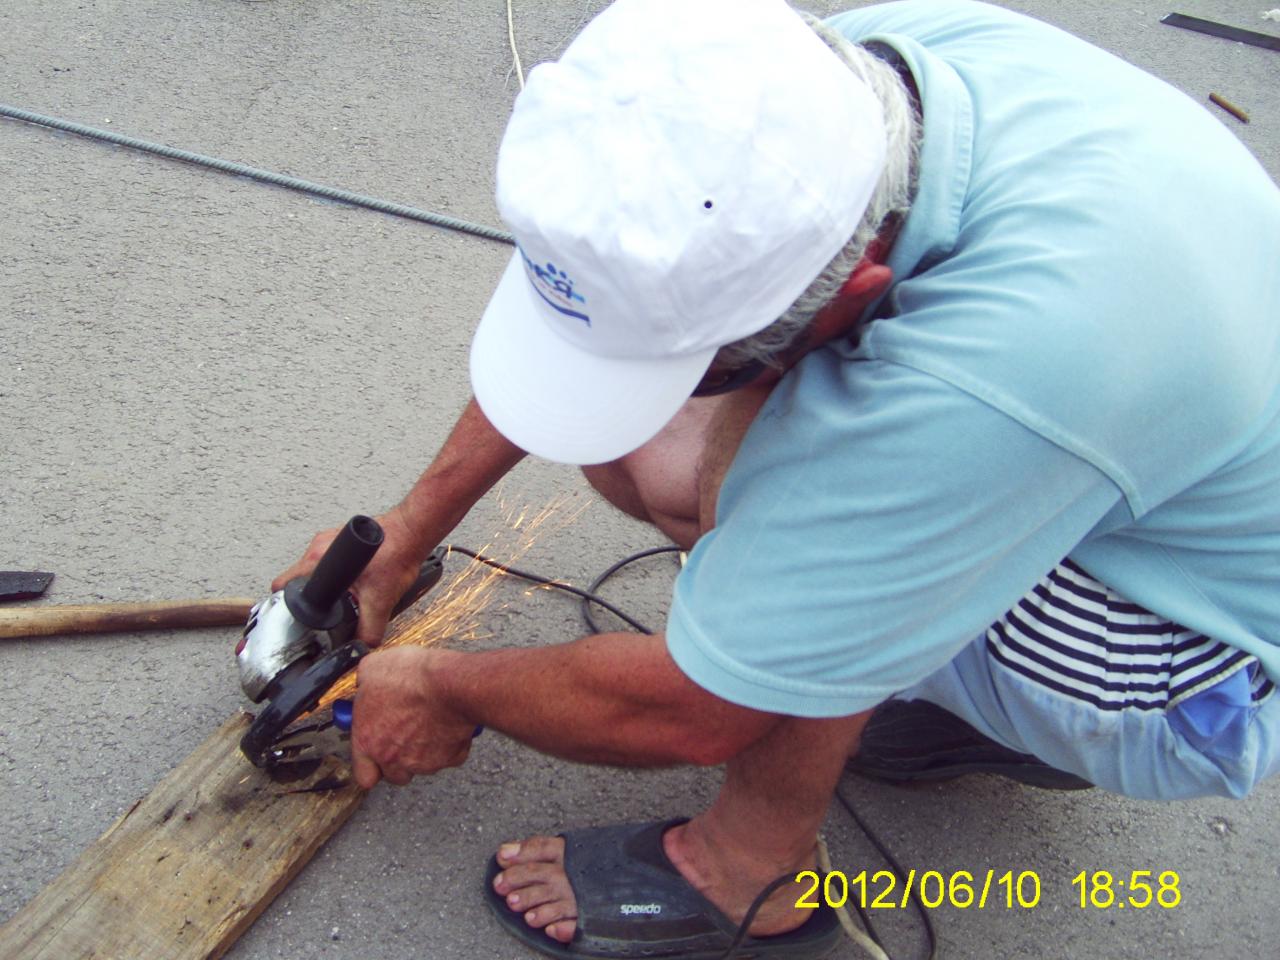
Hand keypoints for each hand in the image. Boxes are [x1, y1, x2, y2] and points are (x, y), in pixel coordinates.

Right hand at [271, 507, 429, 646]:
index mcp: (318, 558)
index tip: (286, 614)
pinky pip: (327, 558)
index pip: (284, 583)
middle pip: (298, 577)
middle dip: (307, 596)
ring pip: (314, 567)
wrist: (412, 531)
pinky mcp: (340, 537)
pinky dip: (335, 572)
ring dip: (323, 582)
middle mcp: (319, 545)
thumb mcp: (380, 601)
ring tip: (336, 595)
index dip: (283, 603)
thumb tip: (362, 647)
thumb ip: (369, 629)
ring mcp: (329, 539)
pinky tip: (349, 582)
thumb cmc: (396, 553)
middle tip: (319, 608)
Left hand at [348, 647, 474, 788]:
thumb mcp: (372, 668)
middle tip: (404, 737)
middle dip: (399, 760)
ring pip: (423, 766)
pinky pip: (450, 755)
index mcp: (368, 741)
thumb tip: (366, 682)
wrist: (450, 684)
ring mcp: (424, 762)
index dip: (370, 766)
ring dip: (424, 751)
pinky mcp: (451, 757)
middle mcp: (394, 758)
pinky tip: (449, 724)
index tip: (375, 753)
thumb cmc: (411, 678)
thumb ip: (364, 684)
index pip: (363, 774)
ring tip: (429, 724)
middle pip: (395, 775)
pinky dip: (450, 744)